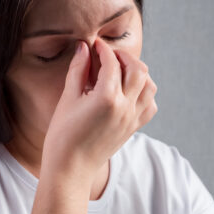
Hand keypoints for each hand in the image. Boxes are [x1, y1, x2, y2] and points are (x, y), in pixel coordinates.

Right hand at [42, 38, 157, 180]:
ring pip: (150, 86)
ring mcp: (132, 119)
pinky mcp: (133, 128)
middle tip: (109, 54)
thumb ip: (78, 70)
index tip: (95, 44)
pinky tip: (129, 91)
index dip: (103, 49)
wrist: (71, 168)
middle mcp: (125, 107)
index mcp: (107, 98)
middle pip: (138, 70)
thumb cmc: (63, 135)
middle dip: (125, 56)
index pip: (112, 63)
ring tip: (121, 70)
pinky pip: (150, 106)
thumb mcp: (68, 99)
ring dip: (139, 73)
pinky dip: (144, 93)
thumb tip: (83, 47)